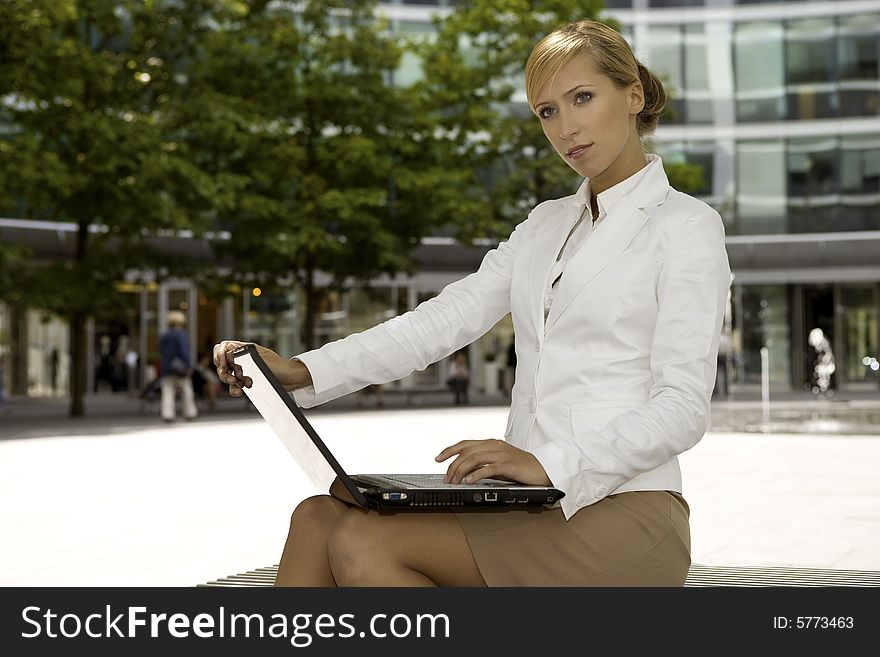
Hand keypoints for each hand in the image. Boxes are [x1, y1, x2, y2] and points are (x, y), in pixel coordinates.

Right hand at [212, 340, 312, 396]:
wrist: (291, 380)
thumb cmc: (281, 366)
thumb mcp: (260, 358)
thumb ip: (242, 354)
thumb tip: (228, 347)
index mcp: (245, 348)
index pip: (223, 347)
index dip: (219, 354)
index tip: (223, 363)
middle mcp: (242, 358)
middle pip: (222, 362)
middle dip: (223, 371)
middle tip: (231, 378)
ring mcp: (244, 370)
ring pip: (227, 375)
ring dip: (228, 381)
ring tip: (237, 384)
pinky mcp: (247, 381)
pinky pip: (234, 385)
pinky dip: (234, 389)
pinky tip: (240, 391)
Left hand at [435, 439, 551, 485]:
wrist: (543, 470)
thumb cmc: (520, 468)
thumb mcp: (497, 464)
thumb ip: (483, 464)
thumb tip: (464, 471)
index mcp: (491, 443)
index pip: (465, 443)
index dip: (449, 450)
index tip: (437, 458)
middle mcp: (495, 445)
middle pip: (466, 451)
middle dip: (452, 465)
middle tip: (447, 478)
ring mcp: (502, 454)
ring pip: (474, 458)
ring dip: (461, 471)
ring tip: (455, 482)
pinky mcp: (509, 464)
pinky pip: (489, 468)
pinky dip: (476, 474)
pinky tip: (469, 481)